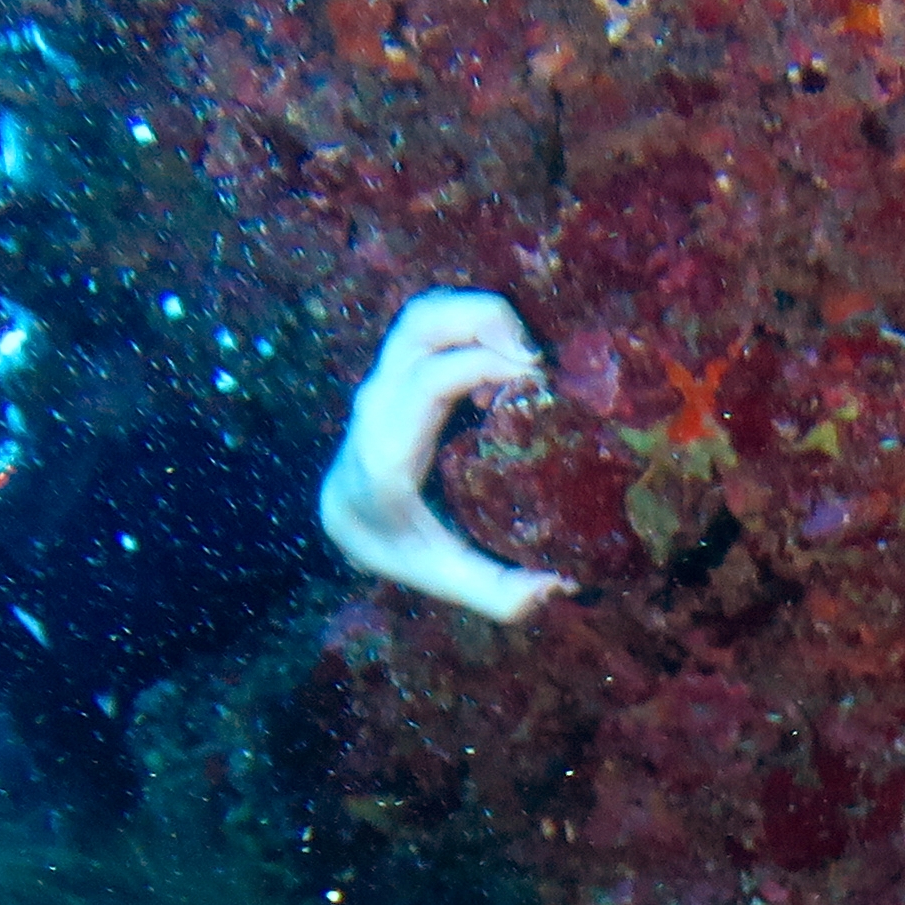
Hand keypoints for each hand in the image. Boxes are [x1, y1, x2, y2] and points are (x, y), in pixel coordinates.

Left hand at [315, 289, 572, 621]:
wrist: (345, 516)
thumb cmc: (398, 545)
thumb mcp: (444, 576)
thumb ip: (499, 592)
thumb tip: (560, 585)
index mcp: (386, 450)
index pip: (429, 379)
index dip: (486, 364)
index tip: (536, 381)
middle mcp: (378, 402)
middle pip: (422, 323)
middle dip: (486, 319)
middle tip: (537, 358)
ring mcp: (384, 376)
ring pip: (426, 312)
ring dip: (481, 316)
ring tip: (524, 359)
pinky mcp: (398, 365)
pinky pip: (434, 324)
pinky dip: (473, 326)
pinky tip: (504, 367)